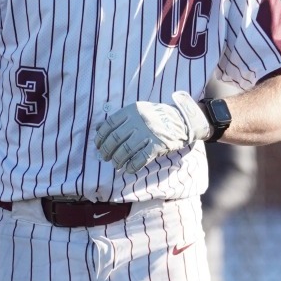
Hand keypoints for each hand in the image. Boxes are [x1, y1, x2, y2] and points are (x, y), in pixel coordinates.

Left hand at [92, 91, 211, 174]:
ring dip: (118, 160)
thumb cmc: (157, 116)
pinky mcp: (157, 145)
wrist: (183, 120)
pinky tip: (128, 169)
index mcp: (132, 111)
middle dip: (107, 150)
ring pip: (126, 150)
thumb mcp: (139, 110)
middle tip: (104, 157)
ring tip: (116, 164)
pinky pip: (140, 159)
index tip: (98, 145)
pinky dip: (132, 166)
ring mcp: (148, 133)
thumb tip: (98, 128)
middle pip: (115, 139)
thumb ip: (120, 118)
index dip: (101, 137)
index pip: (109, 125)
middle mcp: (138, 121)